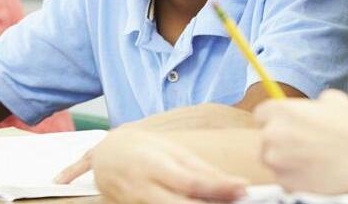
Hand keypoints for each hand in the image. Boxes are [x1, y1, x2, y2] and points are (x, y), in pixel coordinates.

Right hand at [55, 128, 248, 203]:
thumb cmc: (141, 148)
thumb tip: (230, 183)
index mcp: (152, 165)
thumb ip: (199, 168)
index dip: (218, 188)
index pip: (190, 181)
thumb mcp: (170, 150)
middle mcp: (142, 189)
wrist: (105, 157)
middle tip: (238, 202)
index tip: (242, 189)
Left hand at [254, 89, 347, 193]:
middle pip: (265, 140)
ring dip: (287, 161)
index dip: (275, 121)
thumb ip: (310, 104)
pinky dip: (296, 178)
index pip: (261, 115)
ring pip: (273, 161)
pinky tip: (317, 172)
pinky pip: (284, 180)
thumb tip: (309, 108)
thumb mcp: (332, 100)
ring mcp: (277, 160)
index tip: (287, 128)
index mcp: (281, 110)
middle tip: (304, 146)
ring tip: (313, 160)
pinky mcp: (286, 183)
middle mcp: (273, 134)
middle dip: (280, 143)